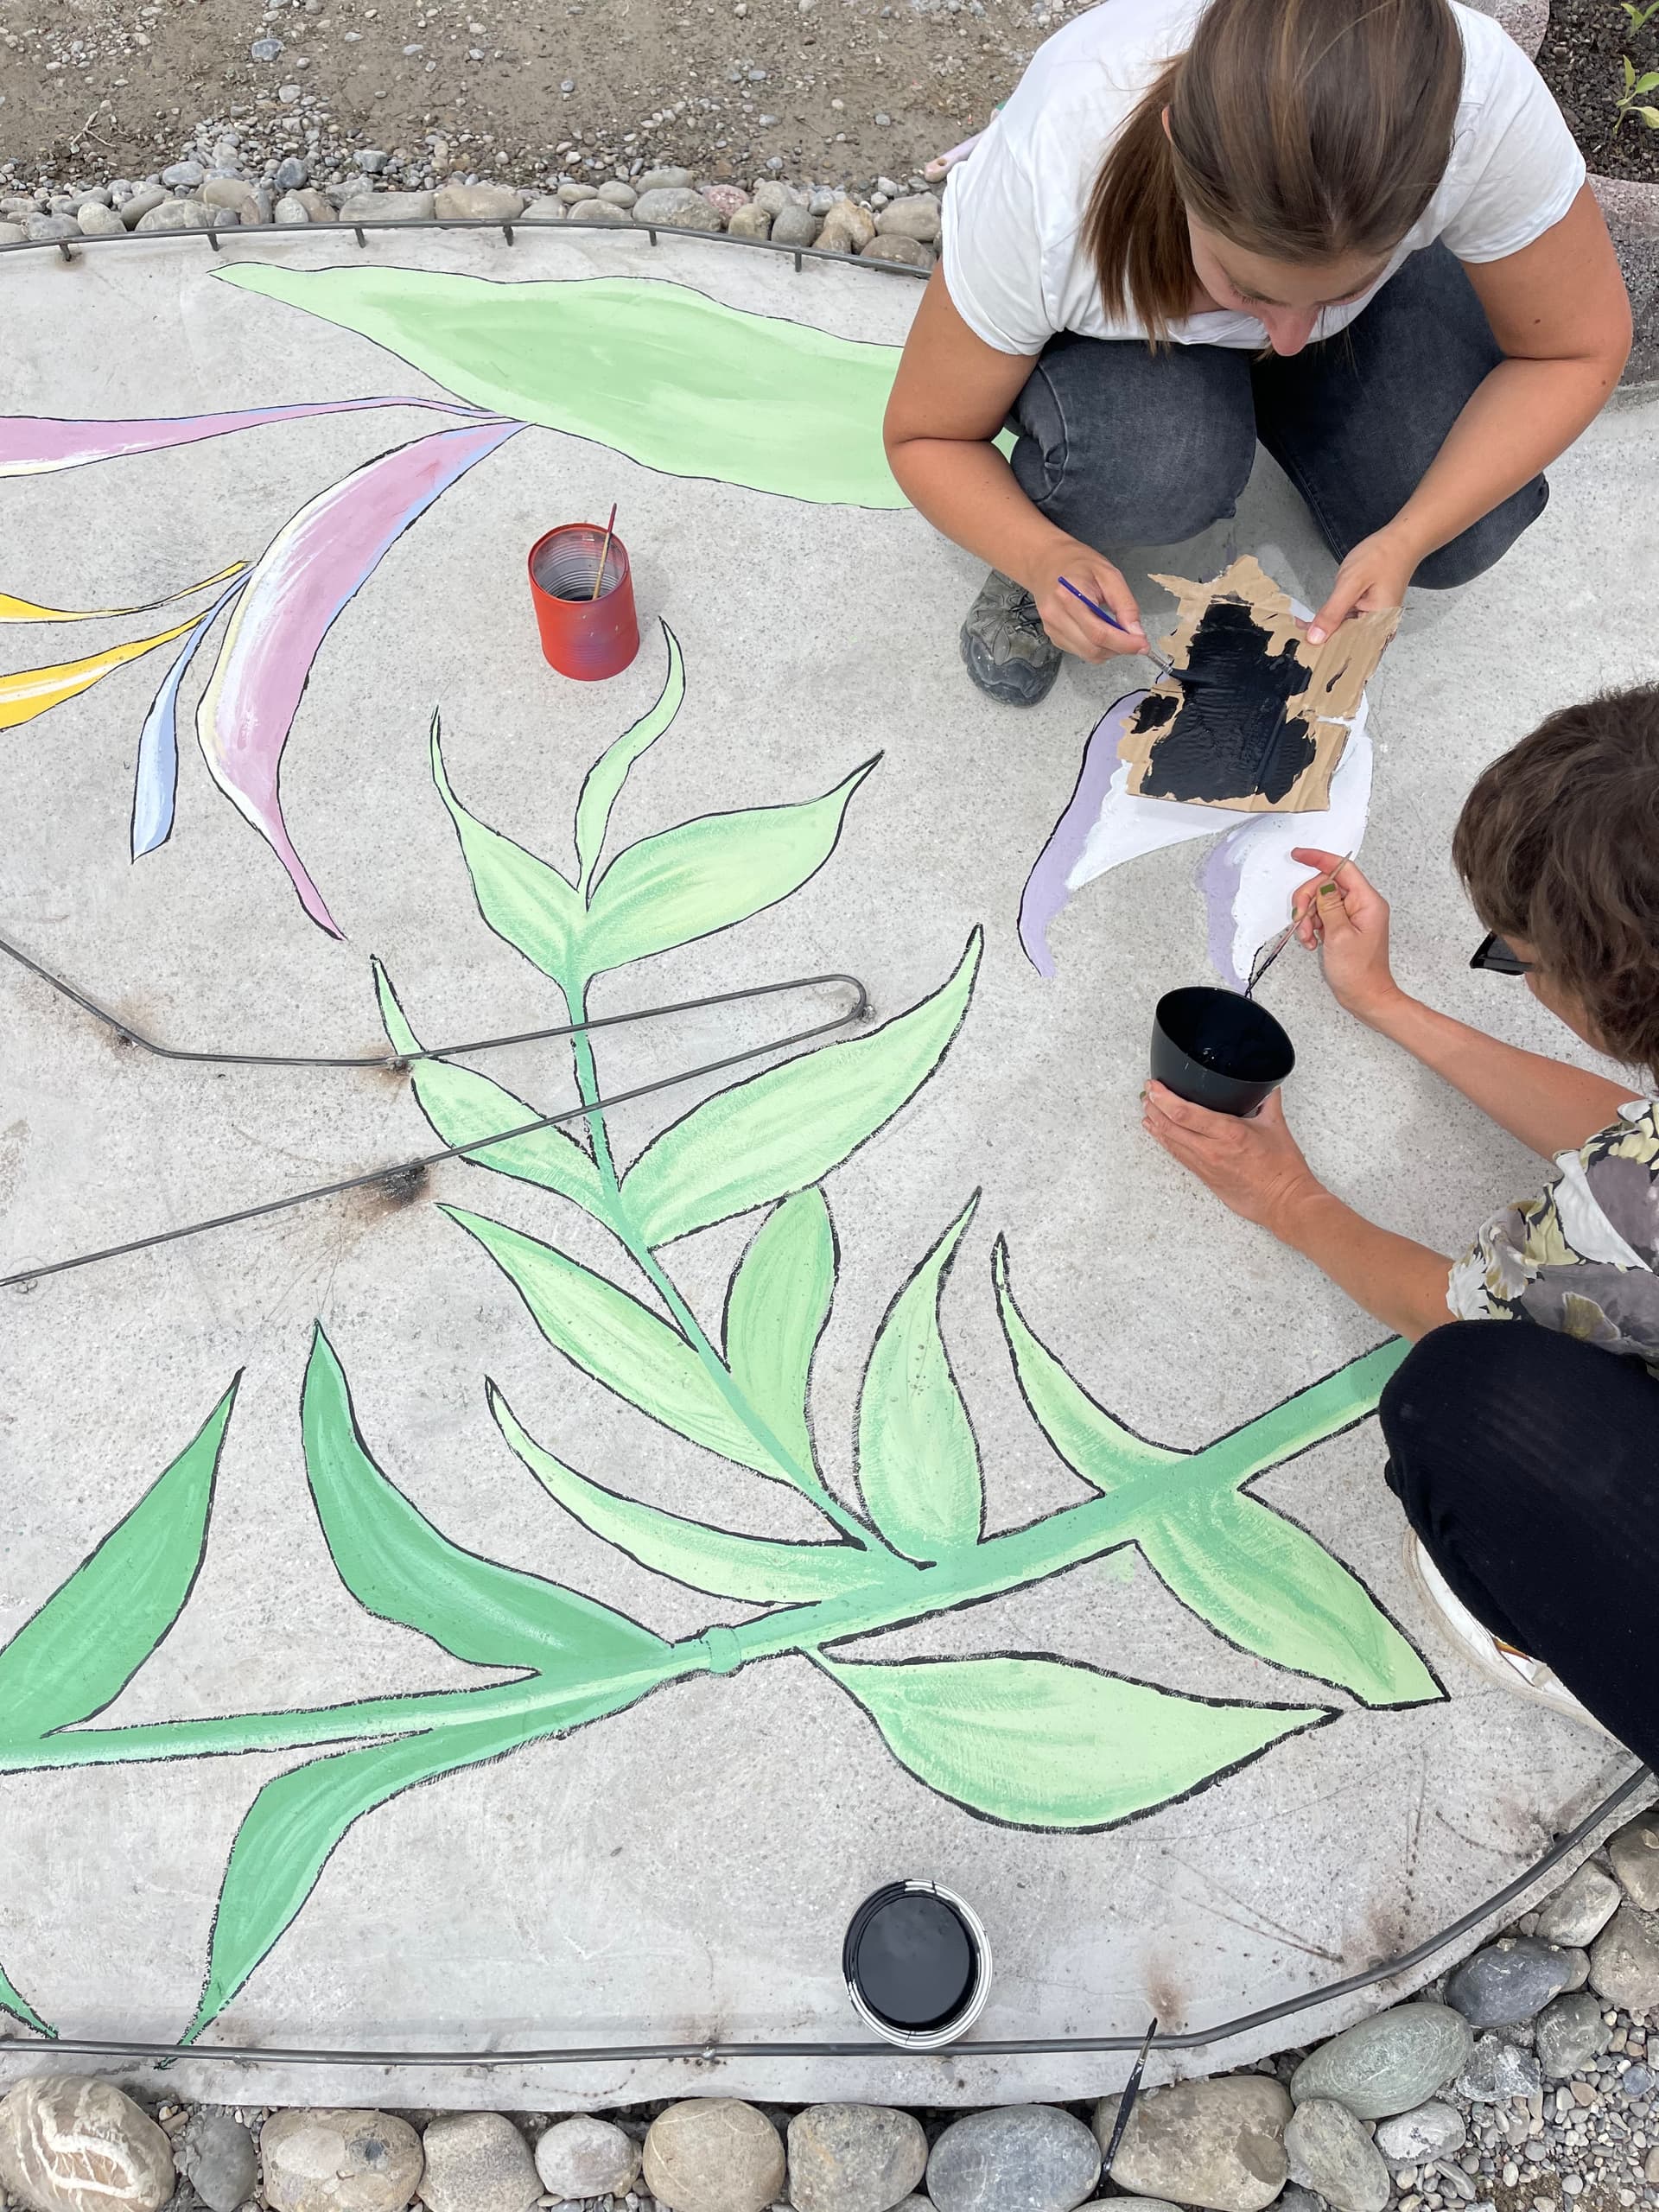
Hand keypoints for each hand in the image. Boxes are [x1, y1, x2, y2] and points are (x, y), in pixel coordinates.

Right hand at [1022, 539, 1149, 662]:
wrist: (1048, 563)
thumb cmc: (1078, 564)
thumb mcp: (1110, 575)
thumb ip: (1125, 604)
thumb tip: (1136, 632)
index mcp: (1070, 596)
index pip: (1099, 633)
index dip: (1124, 644)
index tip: (1143, 645)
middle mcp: (1056, 616)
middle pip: (1094, 648)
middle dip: (1119, 648)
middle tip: (1135, 639)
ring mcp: (1052, 628)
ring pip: (1088, 654)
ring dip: (1109, 650)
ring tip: (1117, 632)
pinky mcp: (1053, 636)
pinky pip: (1081, 652)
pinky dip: (1097, 648)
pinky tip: (1101, 631)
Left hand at [1142, 1083, 1322, 1230]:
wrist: (1284, 1202)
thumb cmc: (1283, 1169)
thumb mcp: (1277, 1127)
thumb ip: (1268, 1102)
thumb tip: (1268, 1087)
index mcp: (1228, 1132)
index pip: (1185, 1112)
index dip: (1164, 1098)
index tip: (1155, 1086)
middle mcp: (1211, 1149)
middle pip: (1170, 1126)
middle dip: (1154, 1108)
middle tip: (1147, 1094)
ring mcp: (1205, 1164)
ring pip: (1171, 1141)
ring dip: (1156, 1124)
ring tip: (1147, 1110)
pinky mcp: (1204, 1177)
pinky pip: (1179, 1155)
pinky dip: (1166, 1142)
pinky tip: (1158, 1133)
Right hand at [1289, 849, 1404, 1023]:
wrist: (1365, 996)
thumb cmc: (1358, 972)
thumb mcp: (1339, 936)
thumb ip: (1329, 906)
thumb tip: (1323, 885)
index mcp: (1367, 902)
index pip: (1342, 868)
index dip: (1319, 859)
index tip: (1298, 855)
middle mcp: (1362, 905)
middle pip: (1326, 885)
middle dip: (1307, 901)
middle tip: (1301, 921)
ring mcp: (1352, 916)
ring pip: (1320, 901)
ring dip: (1307, 918)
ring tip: (1307, 938)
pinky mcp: (1344, 926)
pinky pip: (1322, 916)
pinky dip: (1312, 927)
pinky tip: (1312, 941)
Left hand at [1304, 523, 1416, 645]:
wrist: (1399, 540)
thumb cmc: (1382, 557)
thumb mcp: (1350, 584)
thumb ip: (1332, 613)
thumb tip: (1315, 638)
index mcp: (1379, 626)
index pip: (1347, 649)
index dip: (1324, 651)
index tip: (1303, 651)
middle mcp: (1379, 628)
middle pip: (1346, 644)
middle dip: (1322, 643)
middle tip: (1296, 640)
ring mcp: (1374, 621)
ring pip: (1345, 634)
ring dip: (1325, 632)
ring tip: (1300, 633)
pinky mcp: (1368, 613)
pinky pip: (1348, 623)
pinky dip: (1332, 622)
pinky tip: (1314, 624)